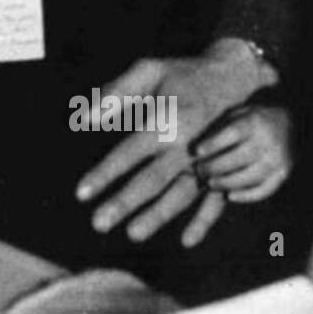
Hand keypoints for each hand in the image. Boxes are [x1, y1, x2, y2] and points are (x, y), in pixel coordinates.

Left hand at [75, 38, 276, 246]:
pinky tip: (187, 241)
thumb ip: (116, 95)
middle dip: (125, 203)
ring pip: (181, 195)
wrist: (231, 76)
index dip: (104, 174)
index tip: (81, 193)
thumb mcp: (148, 71)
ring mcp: (207, 160)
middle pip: (152, 180)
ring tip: (133, 235)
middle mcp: (187, 146)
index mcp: (166, 122)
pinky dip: (203, 222)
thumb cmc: (181, 74)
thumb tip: (83, 119)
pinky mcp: (221, 168)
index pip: (128, 153)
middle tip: (99, 224)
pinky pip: (215, 200)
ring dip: (157, 216)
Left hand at [193, 104, 292, 202]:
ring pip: (250, 177)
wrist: (294, 123)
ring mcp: (277, 159)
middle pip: (239, 158)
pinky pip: (265, 190)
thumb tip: (198, 148)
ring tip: (210, 183)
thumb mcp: (239, 113)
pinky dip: (247, 196)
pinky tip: (230, 196)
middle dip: (215, 167)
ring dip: (227, 183)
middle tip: (199, 171)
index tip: (196, 151)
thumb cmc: (256, 119)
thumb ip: (221, 126)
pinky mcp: (283, 174)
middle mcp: (267, 141)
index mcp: (254, 122)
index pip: (233, 133)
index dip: (213, 143)